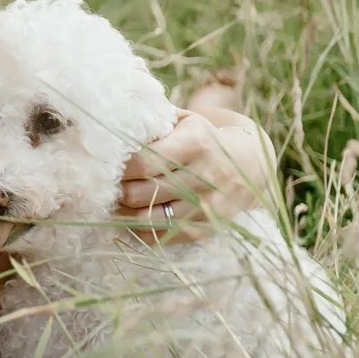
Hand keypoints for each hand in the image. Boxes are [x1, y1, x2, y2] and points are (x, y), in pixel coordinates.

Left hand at [116, 104, 274, 239]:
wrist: (250, 164)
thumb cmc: (204, 138)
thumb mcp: (186, 122)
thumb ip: (155, 122)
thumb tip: (114, 125)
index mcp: (195, 144)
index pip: (143, 162)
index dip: (119, 168)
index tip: (109, 166)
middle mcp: (204, 175)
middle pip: (141, 193)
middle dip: (118, 191)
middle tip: (108, 186)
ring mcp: (206, 205)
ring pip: (148, 219)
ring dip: (124, 213)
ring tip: (116, 203)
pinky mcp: (206, 227)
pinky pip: (162, 236)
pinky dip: (140, 231)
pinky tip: (132, 219)